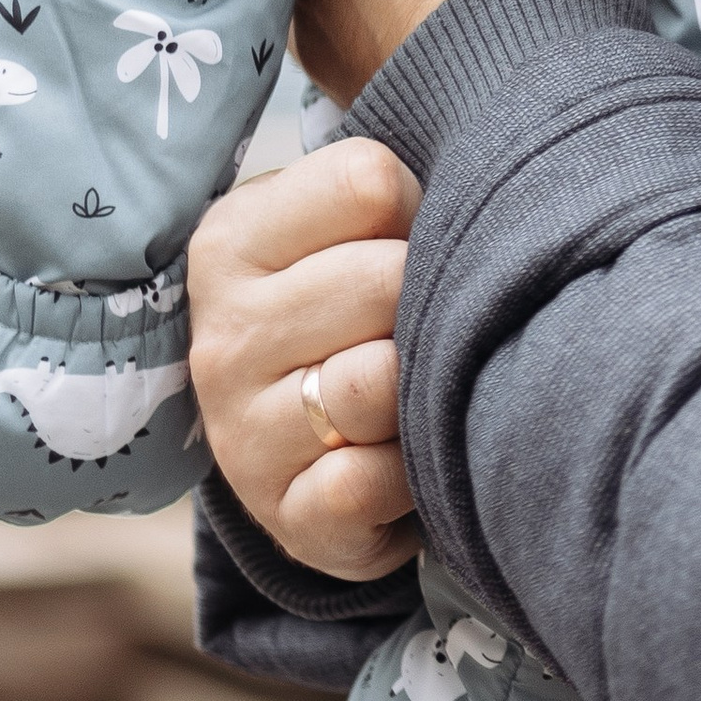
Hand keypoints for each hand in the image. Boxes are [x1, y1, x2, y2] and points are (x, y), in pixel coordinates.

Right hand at [188, 140, 421, 581]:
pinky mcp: (287, 517)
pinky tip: (402, 457)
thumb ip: (387, 188)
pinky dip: (410, 472)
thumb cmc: (347, 305)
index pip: (366, 183)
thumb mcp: (340, 225)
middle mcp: (223, 336)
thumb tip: (477, 185)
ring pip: (380, 382)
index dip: (416, 207)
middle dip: (427, 297)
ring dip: (420, 384)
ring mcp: (244, 435)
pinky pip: (375, 480)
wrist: (305, 443)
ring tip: (412, 386)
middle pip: (386, 280)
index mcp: (231, 240)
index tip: (403, 238)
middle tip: (417, 320)